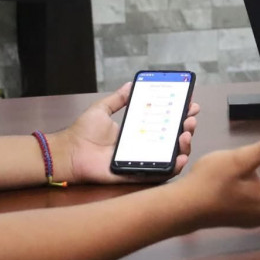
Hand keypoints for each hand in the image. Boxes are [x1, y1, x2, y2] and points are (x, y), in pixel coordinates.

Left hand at [52, 83, 198, 184]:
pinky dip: (174, 167)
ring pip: (171, 156)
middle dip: (187, 127)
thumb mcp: (102, 109)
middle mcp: (143, 147)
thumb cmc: (82, 134)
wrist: (69, 152)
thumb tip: (131, 84)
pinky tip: (180, 157)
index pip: (165, 123)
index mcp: (137, 132)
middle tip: (190, 118)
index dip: (180, 115)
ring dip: (184, 145)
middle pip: (173, 139)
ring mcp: (143, 161)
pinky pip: (160, 174)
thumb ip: (117, 99)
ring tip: (185, 133)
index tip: (191, 104)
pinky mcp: (138, 174)